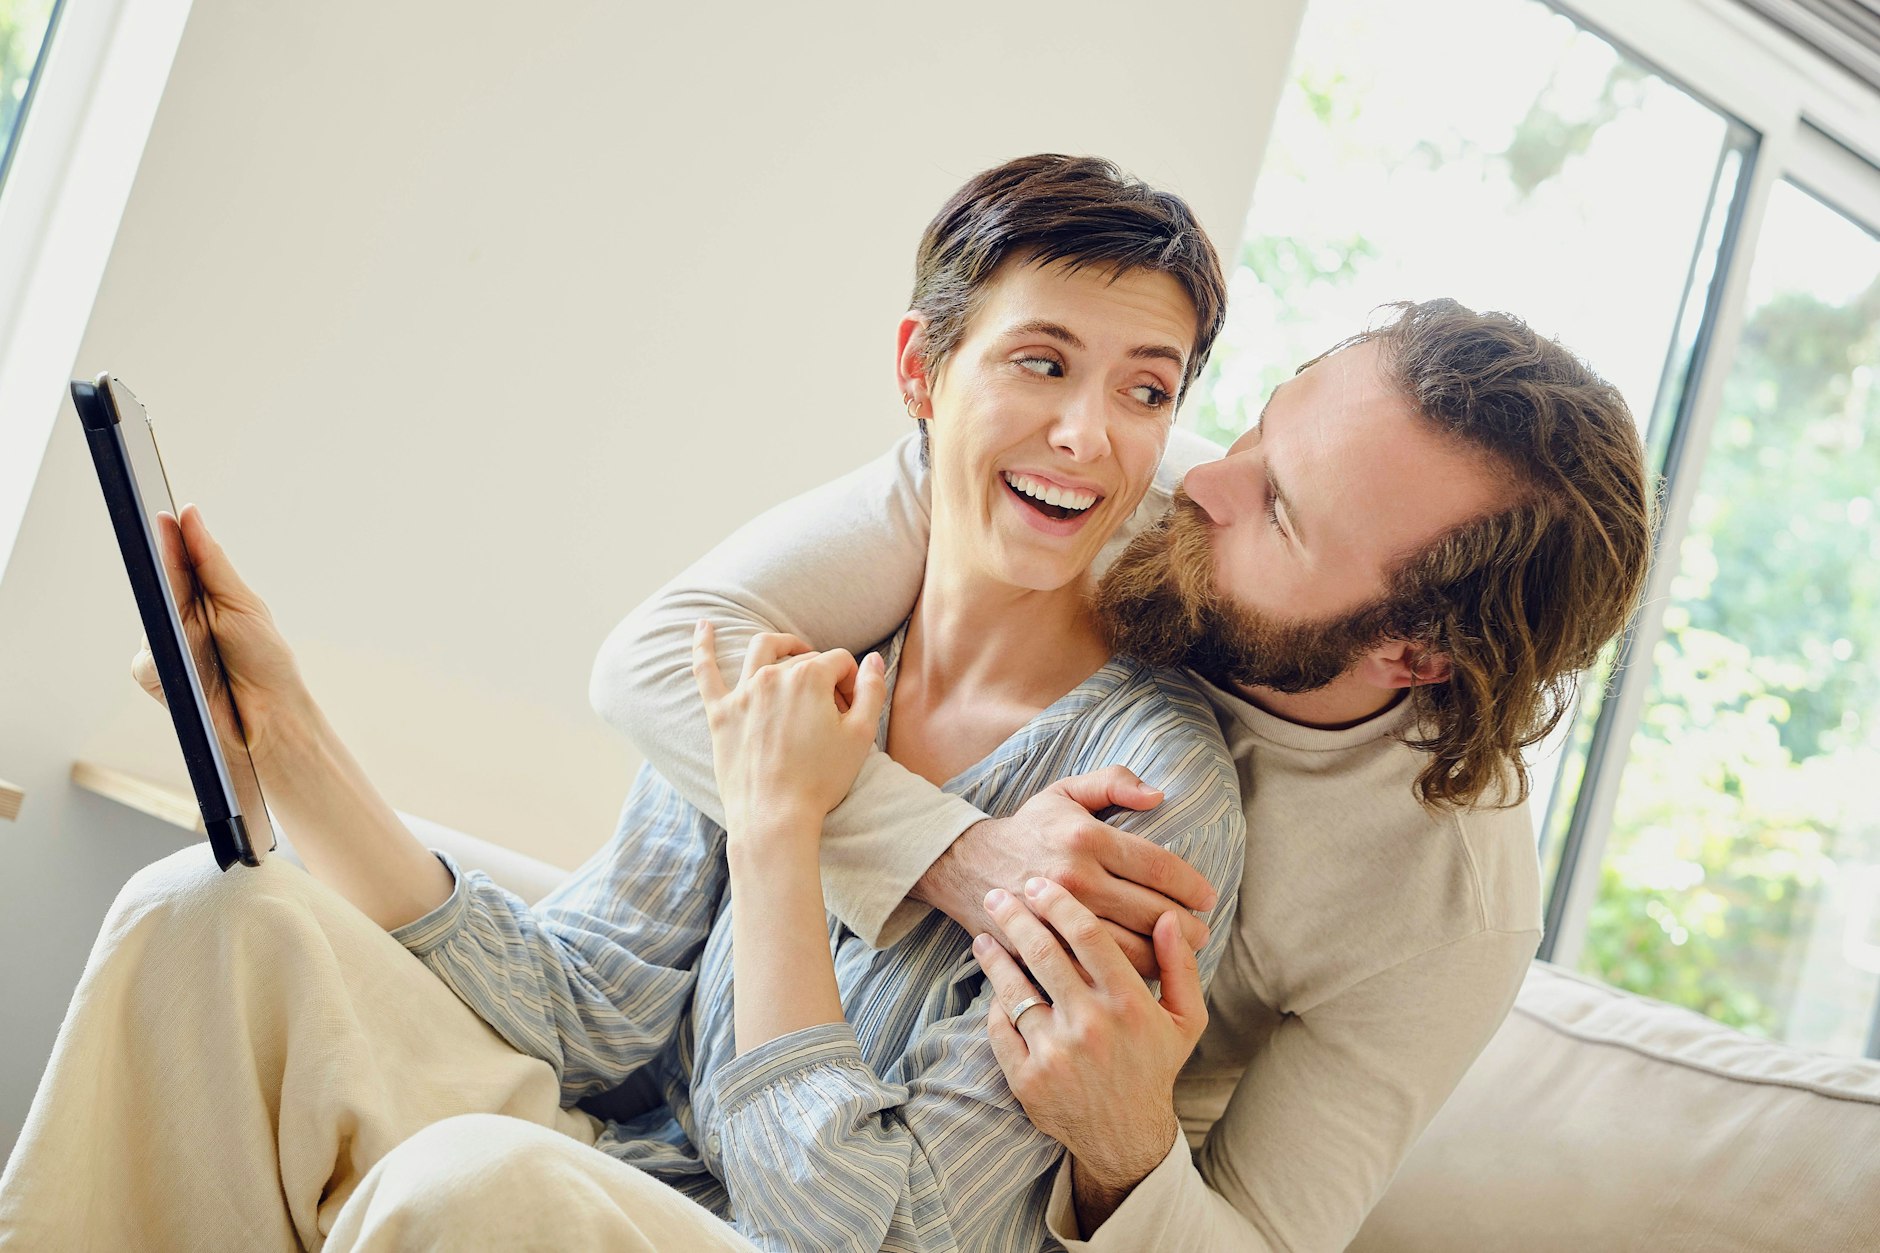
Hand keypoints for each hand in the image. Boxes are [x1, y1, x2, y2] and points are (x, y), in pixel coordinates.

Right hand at [129, 505, 307, 767]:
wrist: (269, 719)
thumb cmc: (265, 662)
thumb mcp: (242, 604)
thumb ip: (210, 563)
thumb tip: (189, 516)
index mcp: (206, 596)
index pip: (180, 560)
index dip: (169, 537)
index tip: (162, 513)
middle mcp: (183, 617)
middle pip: (160, 582)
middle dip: (163, 567)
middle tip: (163, 545)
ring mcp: (167, 645)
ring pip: (150, 619)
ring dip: (172, 618)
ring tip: (203, 632)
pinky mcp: (155, 674)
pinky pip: (145, 657)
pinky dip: (165, 657)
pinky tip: (188, 666)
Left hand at [691, 623, 885, 845]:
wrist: (774, 817)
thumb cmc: (820, 779)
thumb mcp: (861, 735)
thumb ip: (872, 690)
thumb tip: (872, 659)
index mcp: (809, 677)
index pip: (839, 662)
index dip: (852, 683)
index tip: (852, 710)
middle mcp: (772, 676)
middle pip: (805, 660)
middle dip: (824, 678)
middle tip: (832, 714)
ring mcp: (742, 692)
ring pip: (762, 650)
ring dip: (781, 644)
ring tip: (792, 650)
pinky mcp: (720, 713)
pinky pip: (705, 671)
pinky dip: (702, 645)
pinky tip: (702, 625)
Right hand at [915, 766, 1215, 978]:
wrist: (964, 865)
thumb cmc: (1027, 829)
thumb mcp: (1065, 791)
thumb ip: (1114, 782)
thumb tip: (1159, 795)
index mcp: (1087, 837)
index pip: (1158, 866)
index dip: (1191, 885)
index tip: (1207, 897)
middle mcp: (1076, 877)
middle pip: (1151, 912)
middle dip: (1187, 927)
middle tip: (1202, 932)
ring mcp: (1059, 918)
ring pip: (1131, 948)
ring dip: (1166, 956)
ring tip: (1181, 954)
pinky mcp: (1044, 946)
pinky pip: (1097, 969)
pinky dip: (1127, 974)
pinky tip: (1143, 971)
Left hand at [974, 878, 1207, 1233]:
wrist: (1125, 1135)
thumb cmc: (1154, 1066)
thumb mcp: (1185, 1020)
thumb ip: (1179, 965)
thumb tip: (1166, 915)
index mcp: (1130, 1005)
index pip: (1089, 935)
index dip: (1060, 903)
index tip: (1039, 884)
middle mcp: (1092, 1026)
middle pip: (1044, 952)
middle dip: (1016, 916)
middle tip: (998, 894)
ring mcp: (1056, 1053)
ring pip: (1015, 986)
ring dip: (995, 954)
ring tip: (985, 933)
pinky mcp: (1028, 1077)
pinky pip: (1001, 1025)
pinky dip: (995, 999)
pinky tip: (992, 982)